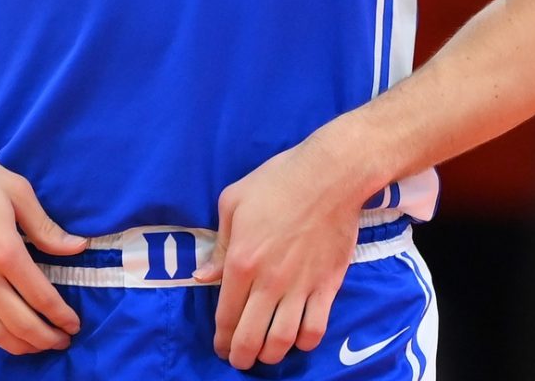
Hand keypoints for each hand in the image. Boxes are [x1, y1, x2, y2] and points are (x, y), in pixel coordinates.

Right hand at [0, 126, 87, 354]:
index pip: (41, 298)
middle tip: (60, 341)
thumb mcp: (17, 190)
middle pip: (19, 323)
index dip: (61, 317)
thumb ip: (46, 228)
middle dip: (45, 338)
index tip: (73, 324)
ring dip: (17, 344)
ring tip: (34, 343)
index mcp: (5, 250)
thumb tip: (77, 247)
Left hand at [192, 138, 364, 369]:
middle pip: (251, 337)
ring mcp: (301, 286)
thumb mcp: (234, 201)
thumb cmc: (277, 181)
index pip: (225, 315)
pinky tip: (297, 338)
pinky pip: (315, 328)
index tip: (220, 347)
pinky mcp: (328, 286)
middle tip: (240, 360)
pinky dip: (304, 342)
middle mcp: (269, 282)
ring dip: (270, 355)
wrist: (331, 175)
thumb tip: (203, 276)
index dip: (221, 339)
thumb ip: (219, 245)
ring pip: (282, 340)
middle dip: (241, 356)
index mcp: (241, 261)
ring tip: (266, 355)